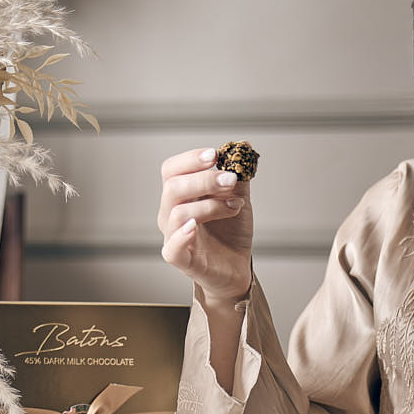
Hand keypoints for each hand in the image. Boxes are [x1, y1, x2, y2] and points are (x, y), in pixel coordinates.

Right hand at [157, 147, 254, 305]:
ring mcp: (174, 237)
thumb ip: (238, 176)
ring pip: (177, 213)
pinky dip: (182, 235)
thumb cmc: (231, 233)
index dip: (190, 159)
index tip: (214, 155)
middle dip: (204, 180)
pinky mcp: (181, 260)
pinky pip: (172, 247)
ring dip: (209, 205)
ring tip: (234, 206)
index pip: (172, 170)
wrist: (237, 267)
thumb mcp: (237, 199)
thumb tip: (243, 146)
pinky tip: (195, 227)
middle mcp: (171, 214)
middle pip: (173, 188)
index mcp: (181, 196)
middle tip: (231, 179)